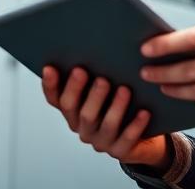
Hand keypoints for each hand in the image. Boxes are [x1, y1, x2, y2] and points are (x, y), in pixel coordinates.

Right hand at [41, 66, 169, 168]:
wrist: (144, 138)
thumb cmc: (122, 104)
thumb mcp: (108, 88)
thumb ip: (97, 73)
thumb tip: (95, 43)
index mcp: (74, 111)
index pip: (55, 99)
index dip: (51, 85)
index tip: (50, 67)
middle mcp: (83, 127)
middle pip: (76, 110)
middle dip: (78, 90)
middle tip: (83, 71)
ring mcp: (100, 141)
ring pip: (103, 124)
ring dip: (113, 106)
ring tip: (123, 88)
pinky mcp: (120, 151)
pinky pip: (127, 139)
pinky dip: (135, 125)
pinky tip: (144, 112)